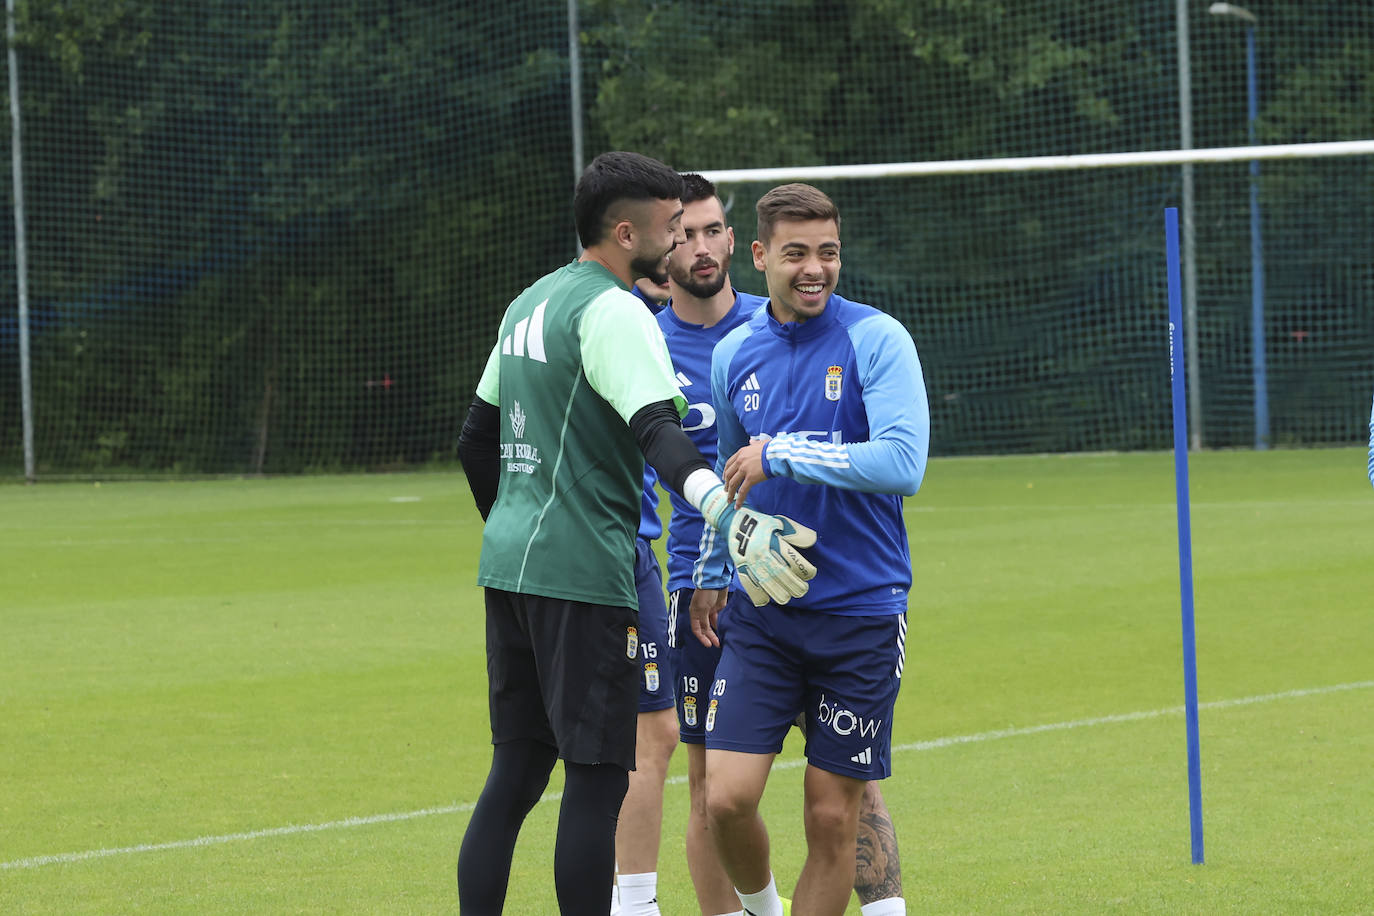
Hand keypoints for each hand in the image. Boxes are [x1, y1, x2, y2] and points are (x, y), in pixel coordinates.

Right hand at [688, 588, 727, 647]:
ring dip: (716, 632)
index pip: (696, 629)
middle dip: (710, 637)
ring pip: (712, 625)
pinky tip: (724, 629)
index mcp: (695, 613)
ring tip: (722, 639)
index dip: (701, 637)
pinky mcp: (719, 607)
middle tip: (717, 644)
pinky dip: (721, 624)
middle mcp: (702, 613)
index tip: (708, 644)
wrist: (716, 580)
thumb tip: (706, 632)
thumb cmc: (706, 593)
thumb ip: (704, 621)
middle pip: (705, 628)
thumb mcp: (702, 609)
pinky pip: (719, 618)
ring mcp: (711, 610)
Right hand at [700, 484, 816, 605]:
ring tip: (787, 598)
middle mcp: (760, 553)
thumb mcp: (779, 523)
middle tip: (802, 590)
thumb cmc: (760, 522)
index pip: (791, 559)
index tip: (811, 574)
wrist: (731, 521)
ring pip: (765, 582)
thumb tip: (812, 541)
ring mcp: (749, 562)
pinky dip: (756, 594)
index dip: (803, 569)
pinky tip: (766, 600)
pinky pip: (748, 584)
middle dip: (793, 585)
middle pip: (779, 573)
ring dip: (778, 592)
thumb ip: (796, 533)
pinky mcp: (740, 567)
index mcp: (771, 541)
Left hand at [723, 439, 768, 506]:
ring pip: (733, 484)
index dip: (726, 472)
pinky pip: (742, 491)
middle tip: (726, 490)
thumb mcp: (760, 443)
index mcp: (741, 453)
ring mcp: (744, 470)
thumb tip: (751, 441)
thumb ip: (754, 443)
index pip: (729, 463)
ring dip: (730, 493)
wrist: (777, 454)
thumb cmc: (772, 449)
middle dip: (726, 484)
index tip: (725, 478)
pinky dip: (739, 500)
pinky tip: (737, 506)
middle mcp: (740, 461)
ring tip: (729, 500)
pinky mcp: (750, 479)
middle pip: (729, 474)